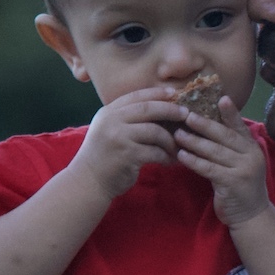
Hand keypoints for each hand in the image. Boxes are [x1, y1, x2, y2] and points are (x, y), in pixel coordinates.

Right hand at [69, 87, 185, 198]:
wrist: (88, 181)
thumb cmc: (104, 156)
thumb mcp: (109, 130)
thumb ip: (127, 118)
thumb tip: (159, 106)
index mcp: (108, 112)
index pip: (137, 96)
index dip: (158, 93)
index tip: (175, 93)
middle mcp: (111, 121)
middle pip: (148, 109)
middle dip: (170, 110)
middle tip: (186, 114)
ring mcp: (118, 137)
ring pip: (155, 131)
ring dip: (170, 140)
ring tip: (177, 148)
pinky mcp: (127, 155)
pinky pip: (155, 152)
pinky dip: (166, 156)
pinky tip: (170, 161)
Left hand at [174, 98, 270, 227]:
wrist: (251, 215)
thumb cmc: (241, 186)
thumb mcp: (240, 163)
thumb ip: (229, 147)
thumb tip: (206, 127)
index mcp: (252, 148)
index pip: (239, 126)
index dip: (230, 112)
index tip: (221, 98)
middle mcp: (251, 156)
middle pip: (225, 136)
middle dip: (205, 124)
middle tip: (186, 115)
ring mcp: (243, 169)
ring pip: (215, 151)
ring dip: (194, 142)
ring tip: (177, 134)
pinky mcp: (232, 183)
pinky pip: (209, 168)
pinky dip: (194, 161)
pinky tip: (181, 155)